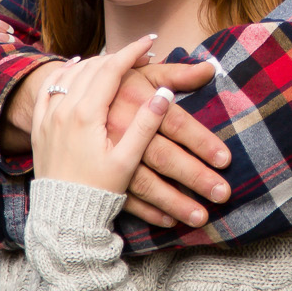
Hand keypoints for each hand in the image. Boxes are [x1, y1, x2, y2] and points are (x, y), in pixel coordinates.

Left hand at [31, 36, 174, 195]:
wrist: (64, 216)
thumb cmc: (99, 190)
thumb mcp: (127, 160)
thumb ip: (146, 125)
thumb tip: (165, 94)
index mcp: (86, 115)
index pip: (111, 69)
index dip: (132, 51)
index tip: (150, 41)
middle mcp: (63, 110)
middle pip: (92, 67)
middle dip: (116, 55)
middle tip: (137, 50)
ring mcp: (48, 117)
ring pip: (70, 74)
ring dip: (93, 62)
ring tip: (113, 58)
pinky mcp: (39, 127)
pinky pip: (48, 89)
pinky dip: (63, 74)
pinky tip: (73, 68)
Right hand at [105, 62, 232, 229]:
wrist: (66, 105)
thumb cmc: (117, 90)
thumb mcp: (143, 76)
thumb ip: (176, 73)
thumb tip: (209, 68)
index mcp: (136, 102)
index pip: (175, 123)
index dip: (200, 141)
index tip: (225, 159)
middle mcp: (122, 130)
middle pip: (164, 157)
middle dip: (194, 177)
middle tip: (222, 193)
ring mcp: (109, 155)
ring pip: (145, 183)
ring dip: (174, 202)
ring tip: (201, 216)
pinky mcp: (100, 173)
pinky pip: (125, 198)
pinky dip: (147, 212)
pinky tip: (169, 221)